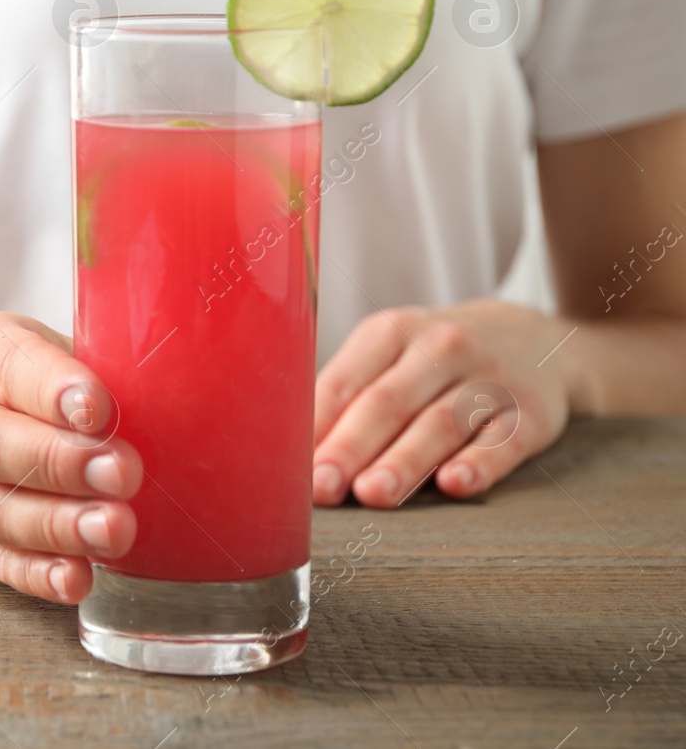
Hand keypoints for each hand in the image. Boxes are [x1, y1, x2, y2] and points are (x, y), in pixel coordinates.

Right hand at [0, 313, 142, 603]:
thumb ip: (87, 366)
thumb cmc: (15, 375)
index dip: (52, 390)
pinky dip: (35, 573)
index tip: (100, 408)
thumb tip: (174, 393)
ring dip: (55, 525)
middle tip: (122, 473)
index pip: (4, 367)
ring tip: (114, 529)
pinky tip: (77, 578)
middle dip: (58, 462)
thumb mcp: (40, 344)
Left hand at [312, 299, 574, 507]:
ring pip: (441, 423)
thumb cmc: (436, 361)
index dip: (317, 426)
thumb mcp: (391, 356)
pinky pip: (504, 440)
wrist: (534, 340)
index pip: (346, 380)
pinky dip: (481, 463)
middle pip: (388, 402)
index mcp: (392, 332)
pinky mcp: (532, 412)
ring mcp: (489, 378)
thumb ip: (348, 398)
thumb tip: (296, 457)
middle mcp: (442, 347)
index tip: (292, 469)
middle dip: (351, 447)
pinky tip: (456, 485)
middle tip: (323, 487)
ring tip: (373, 494)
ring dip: (405, 461)